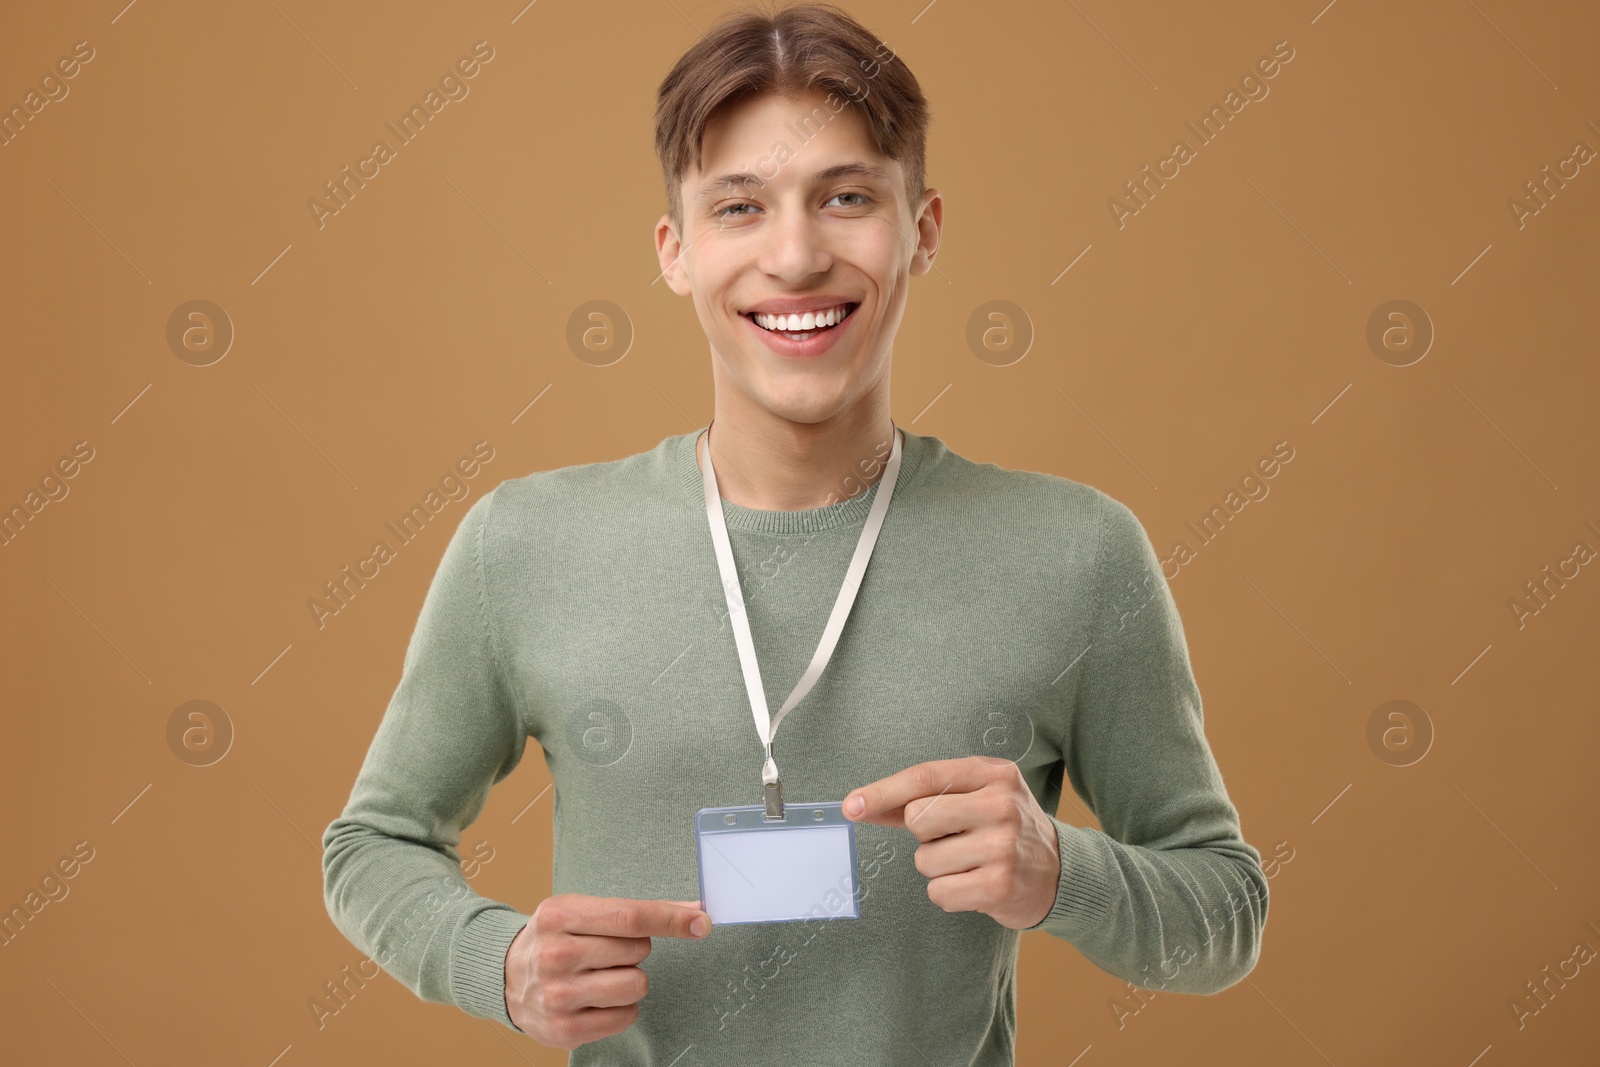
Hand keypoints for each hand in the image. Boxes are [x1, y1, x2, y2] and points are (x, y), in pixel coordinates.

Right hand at [503, 895, 710, 1048]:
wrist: (506, 977)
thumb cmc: (557, 939)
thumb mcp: (583, 911)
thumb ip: (638, 911)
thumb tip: (695, 913)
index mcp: (560, 915)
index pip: (630, 916)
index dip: (671, 919)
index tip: (702, 921)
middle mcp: (555, 955)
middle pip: (638, 950)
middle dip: (636, 949)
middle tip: (607, 951)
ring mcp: (559, 995)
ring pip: (636, 984)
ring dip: (631, 979)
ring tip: (603, 975)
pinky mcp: (565, 1029)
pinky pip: (627, 1016)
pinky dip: (622, 1007)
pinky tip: (597, 999)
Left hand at [844, 756, 1060, 929]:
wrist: (1059, 872)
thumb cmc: (1003, 830)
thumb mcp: (975, 799)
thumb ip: (922, 799)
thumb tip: (861, 805)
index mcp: (993, 774)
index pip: (924, 777)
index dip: (882, 791)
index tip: (851, 805)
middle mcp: (1001, 804)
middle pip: (918, 817)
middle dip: (925, 835)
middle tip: (955, 838)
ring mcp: (1003, 846)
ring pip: (925, 860)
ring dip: (938, 867)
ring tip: (971, 862)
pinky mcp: (999, 885)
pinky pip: (938, 892)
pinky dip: (948, 893)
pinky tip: (976, 884)